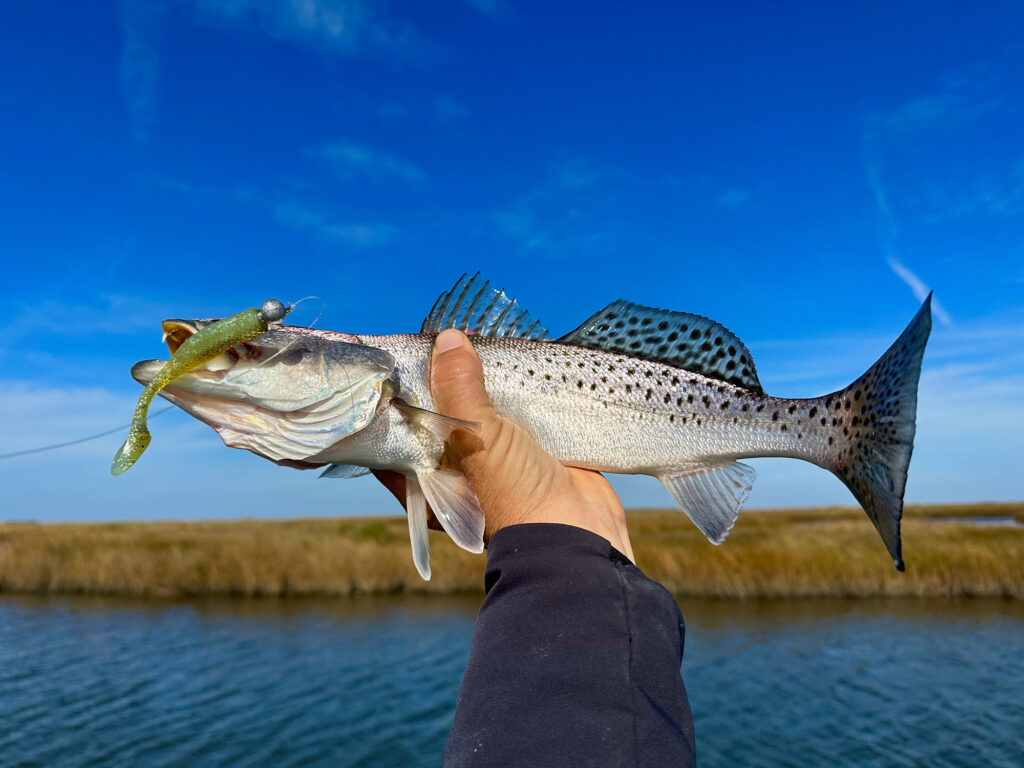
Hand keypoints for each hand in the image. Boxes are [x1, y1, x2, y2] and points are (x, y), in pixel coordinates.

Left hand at [374, 329, 633, 560]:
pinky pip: (520, 414)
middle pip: (442, 414)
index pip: (398, 432)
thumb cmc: (512, 495)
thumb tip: (447, 339)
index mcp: (427, 477)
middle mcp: (457, 469)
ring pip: (483, 410)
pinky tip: (519, 363)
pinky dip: (520, 391)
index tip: (400, 359)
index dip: (397, 396)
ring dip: (485, 381)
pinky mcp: (533, 451)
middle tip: (445, 341)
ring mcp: (497, 460)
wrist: (578, 532)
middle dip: (445, 380)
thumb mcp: (475, 437)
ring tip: (479, 342)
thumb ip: (457, 387)